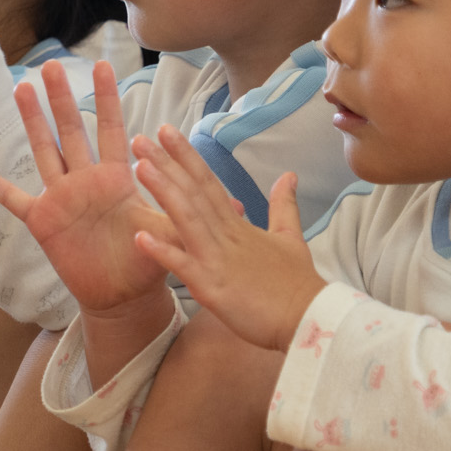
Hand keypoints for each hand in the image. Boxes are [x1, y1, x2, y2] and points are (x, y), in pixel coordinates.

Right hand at [0, 59, 173, 316]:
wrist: (124, 298)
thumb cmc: (147, 262)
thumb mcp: (170, 231)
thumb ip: (191, 213)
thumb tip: (240, 204)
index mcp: (116, 178)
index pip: (112, 129)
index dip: (108, 98)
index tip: (105, 64)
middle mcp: (85, 181)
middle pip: (71, 131)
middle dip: (63, 99)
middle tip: (52, 65)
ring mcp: (61, 199)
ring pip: (43, 152)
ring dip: (31, 123)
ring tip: (21, 91)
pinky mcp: (42, 222)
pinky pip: (13, 198)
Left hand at [129, 128, 324, 349]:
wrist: (311, 318)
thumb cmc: (298, 283)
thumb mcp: (291, 237)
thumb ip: (283, 205)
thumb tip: (289, 175)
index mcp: (238, 225)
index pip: (208, 182)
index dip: (187, 156)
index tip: (167, 132)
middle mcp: (226, 236)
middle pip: (193, 193)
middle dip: (167, 164)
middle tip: (140, 138)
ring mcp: (218, 261)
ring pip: (187, 219)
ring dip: (163, 192)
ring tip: (140, 167)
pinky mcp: (214, 289)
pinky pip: (184, 267)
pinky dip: (162, 251)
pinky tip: (139, 236)